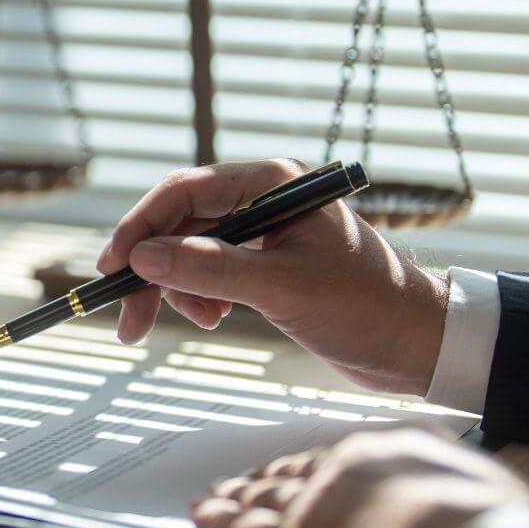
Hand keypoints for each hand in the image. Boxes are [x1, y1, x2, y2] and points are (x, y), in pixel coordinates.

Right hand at [97, 159, 449, 394]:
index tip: (111, 268)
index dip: (141, 228)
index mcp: (274, 183)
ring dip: (177, 290)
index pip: (185, 191)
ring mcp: (264, 232)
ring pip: (190, 251)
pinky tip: (215, 317)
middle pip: (181, 223)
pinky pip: (210, 271)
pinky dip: (200, 296)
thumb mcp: (282, 289)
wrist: (417, 344)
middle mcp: (265, 199)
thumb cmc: (365, 307)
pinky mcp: (267, 264)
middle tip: (125, 319)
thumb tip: (143, 259)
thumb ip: (210, 269)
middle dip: (151, 270)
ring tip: (198, 323)